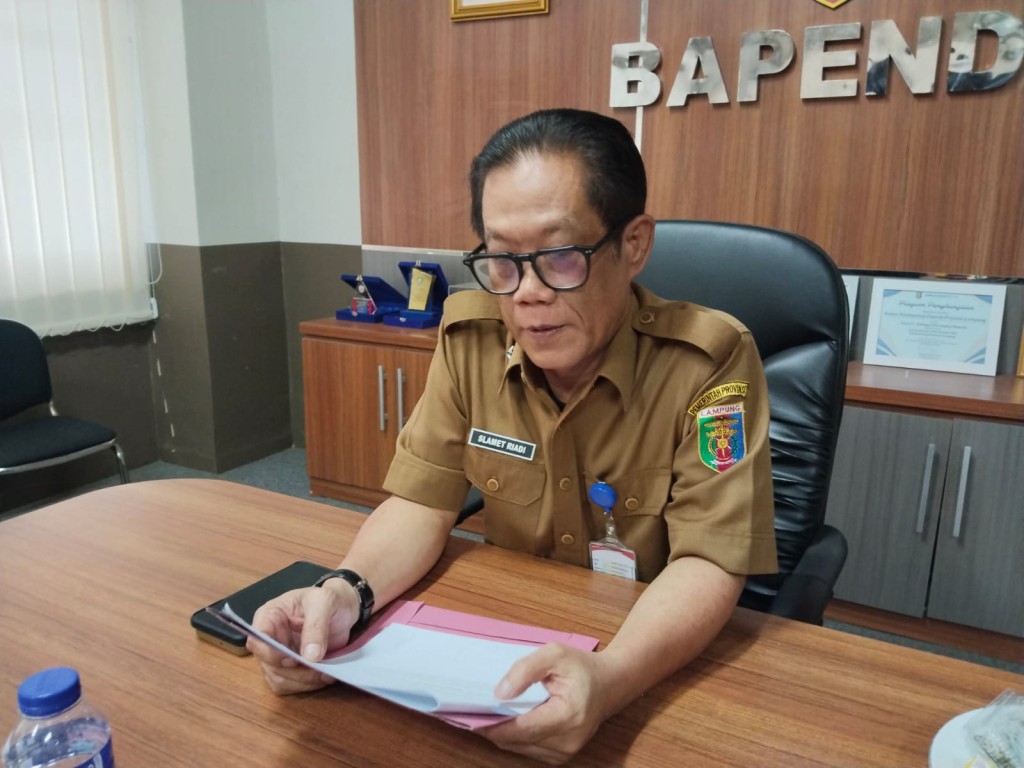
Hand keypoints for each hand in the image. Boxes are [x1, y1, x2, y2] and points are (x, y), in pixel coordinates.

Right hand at [248, 583, 359, 694]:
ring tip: (326, 673)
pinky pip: (289, 685)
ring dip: (302, 682)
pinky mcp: (288, 669)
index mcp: (269, 616)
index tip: (294, 660)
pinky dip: (306, 685)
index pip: (256, 640)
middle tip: (321, 669)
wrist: (343, 609)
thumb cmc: (329, 600)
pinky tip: (324, 677)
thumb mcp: (324, 601)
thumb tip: (309, 656)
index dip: (270, 654)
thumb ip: (316, 626)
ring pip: (278, 679)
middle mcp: (268, 638)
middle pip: (268, 665)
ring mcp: (277, 655)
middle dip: (295, 672)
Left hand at [480, 643, 612, 764]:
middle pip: (517, 742)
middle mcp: (568, 741)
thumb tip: (499, 694)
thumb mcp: (554, 653)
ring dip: (502, 734)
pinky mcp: (561, 756)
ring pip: (519, 748)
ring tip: (487, 713)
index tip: (470, 714)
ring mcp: (565, 753)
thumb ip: (525, 670)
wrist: (610, 684)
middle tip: (472, 709)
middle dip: (493, 728)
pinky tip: (506, 720)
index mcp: (568, 716)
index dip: (493, 725)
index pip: (522, 729)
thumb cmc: (582, 667)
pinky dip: (514, 737)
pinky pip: (528, 749)